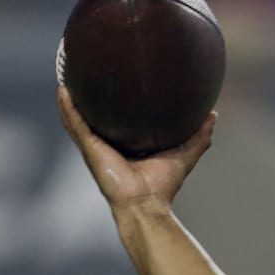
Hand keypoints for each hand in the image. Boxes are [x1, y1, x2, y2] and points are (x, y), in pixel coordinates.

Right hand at [56, 85, 214, 209]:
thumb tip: (212, 114)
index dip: (115, 102)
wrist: (147, 203)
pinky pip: (75, 124)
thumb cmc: (162, 184)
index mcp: (126, 144)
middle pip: (94, 115)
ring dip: (71, 98)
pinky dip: (67, 108)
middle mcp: (108, 143)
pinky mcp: (90, 149)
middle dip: (87, 96)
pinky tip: (62, 90)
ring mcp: (96, 145)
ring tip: (66, 74)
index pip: (118, 119)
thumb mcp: (184, 154)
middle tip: (85, 70)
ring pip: (78, 117)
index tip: (117, 80)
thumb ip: (198, 136)